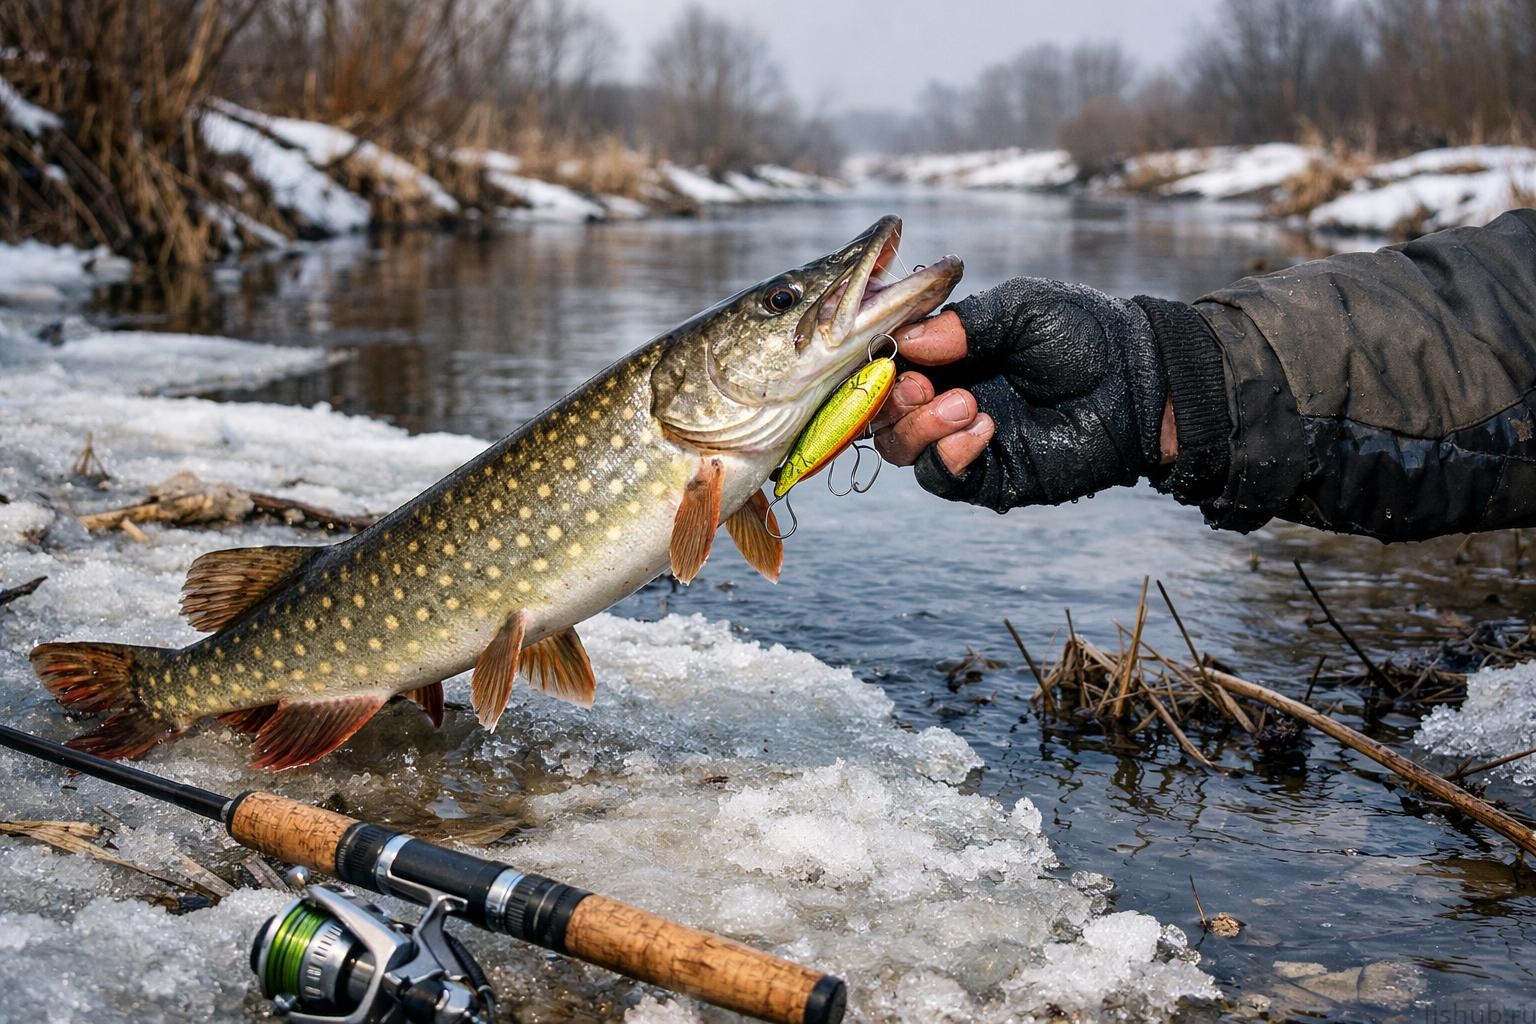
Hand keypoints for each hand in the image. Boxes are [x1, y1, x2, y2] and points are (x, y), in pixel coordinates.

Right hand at [873, 277, 1167, 511]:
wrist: (1142, 381)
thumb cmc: (1086, 335)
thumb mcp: (1021, 310)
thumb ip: (965, 323)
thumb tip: (907, 343)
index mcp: (948, 356)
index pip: (886, 367)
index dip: (877, 367)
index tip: (894, 358)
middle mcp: (945, 397)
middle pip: (880, 413)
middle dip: (891, 402)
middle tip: (928, 387)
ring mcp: (963, 439)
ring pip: (902, 448)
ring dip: (920, 428)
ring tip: (967, 405)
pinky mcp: (989, 476)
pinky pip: (942, 478)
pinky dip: (948, 456)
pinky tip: (982, 430)